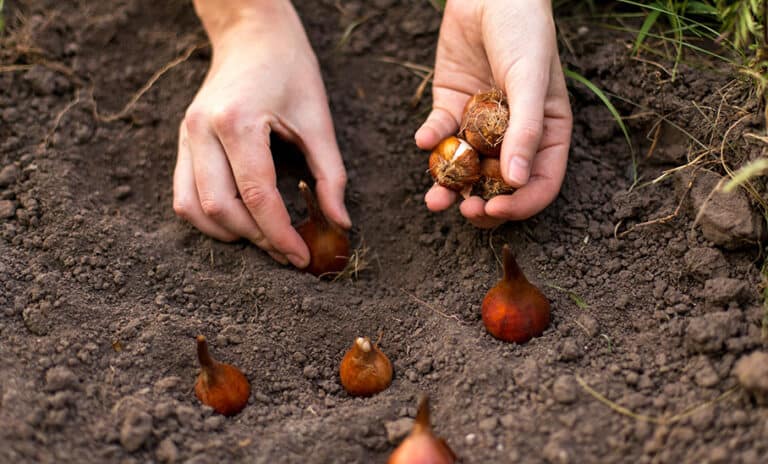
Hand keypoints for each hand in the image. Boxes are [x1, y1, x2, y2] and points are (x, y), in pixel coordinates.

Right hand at [174, 0, 349, 266]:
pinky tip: (241, 222)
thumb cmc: (290, 70)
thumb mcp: (319, 120)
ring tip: (265, 240)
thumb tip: (341, 224)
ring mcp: (186, 136)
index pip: (257, 195)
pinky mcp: (183, 141)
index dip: (281, 234)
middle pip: (220, 208)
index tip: (302, 258)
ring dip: (229, 234)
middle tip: (288, 252)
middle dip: (257, 239)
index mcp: (238, 122)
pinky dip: (209, 218)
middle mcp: (202, 130)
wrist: (252, 34)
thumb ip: (331, 175)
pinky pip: (183, 195)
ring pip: (193, 208)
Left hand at [415, 0, 571, 227]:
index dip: (520, 205)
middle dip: (481, 203)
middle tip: (464, 210)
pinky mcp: (451, 107)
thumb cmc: (524, 32)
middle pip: (499, 185)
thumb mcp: (531, 80)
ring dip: (449, 187)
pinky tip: (423, 139)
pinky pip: (440, 134)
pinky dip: (430, 140)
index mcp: (546, 134)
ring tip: (434, 199)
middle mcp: (514, 135)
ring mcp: (480, 125)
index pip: (539, 183)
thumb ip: (526, 130)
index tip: (495, 210)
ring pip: (465, 168)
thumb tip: (517, 182)